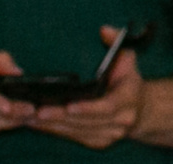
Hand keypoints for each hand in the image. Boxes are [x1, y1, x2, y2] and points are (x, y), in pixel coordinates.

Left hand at [28, 28, 146, 150]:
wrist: (140, 108)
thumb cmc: (128, 79)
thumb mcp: (127, 57)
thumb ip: (116, 41)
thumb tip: (104, 30)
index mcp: (128, 99)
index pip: (107, 106)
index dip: (87, 108)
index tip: (69, 105)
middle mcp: (121, 120)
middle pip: (86, 121)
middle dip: (61, 117)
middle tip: (38, 111)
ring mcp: (109, 134)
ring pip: (77, 132)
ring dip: (54, 126)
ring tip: (32, 117)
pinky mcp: (98, 141)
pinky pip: (74, 137)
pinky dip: (56, 131)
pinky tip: (40, 124)